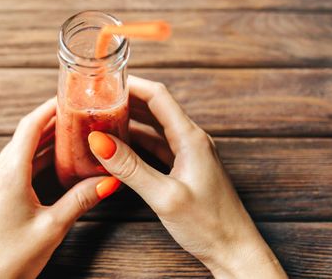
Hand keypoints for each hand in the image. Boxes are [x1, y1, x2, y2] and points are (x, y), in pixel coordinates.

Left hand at [0, 98, 119, 278]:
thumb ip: (81, 199)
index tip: (67, 97)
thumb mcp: (51, 228)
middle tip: (79, 116)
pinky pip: (13, 168)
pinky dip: (35, 161)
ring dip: (45, 144)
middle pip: (25, 137)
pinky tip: (54, 164)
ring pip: (20, 153)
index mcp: (7, 175)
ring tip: (72, 137)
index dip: (49, 109)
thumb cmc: (8, 262)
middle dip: (53, 125)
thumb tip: (109, 180)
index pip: (29, 127)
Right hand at [87, 76, 286, 278]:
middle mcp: (191, 139)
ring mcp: (188, 153)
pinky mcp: (184, 168)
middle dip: (126, 100)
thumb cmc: (209, 224)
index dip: (132, 85)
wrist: (234, 249)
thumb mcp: (164, 195)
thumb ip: (131, 167)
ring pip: (154, 127)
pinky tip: (119, 146)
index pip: (158, 96)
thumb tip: (99, 141)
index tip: (106, 82)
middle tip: (98, 100)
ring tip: (102, 120)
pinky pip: (157, 146)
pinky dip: (137, 142)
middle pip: (155, 107)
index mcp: (191, 138)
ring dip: (130, 121)